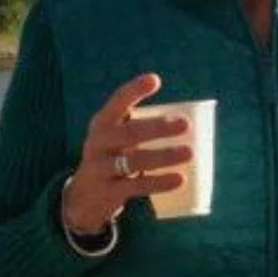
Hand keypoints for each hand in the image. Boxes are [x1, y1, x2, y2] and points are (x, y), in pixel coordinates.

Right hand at [62, 73, 190, 235]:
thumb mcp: (116, 138)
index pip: (117, 102)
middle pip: (130, 132)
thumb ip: (140, 127)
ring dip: (164, 156)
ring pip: (134, 161)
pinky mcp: (108, 192)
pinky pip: (136, 186)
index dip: (134, 90)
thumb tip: (193, 122)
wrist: (84, 196)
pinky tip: (178, 180)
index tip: (155, 80)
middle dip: (158, 127)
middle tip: (186, 124)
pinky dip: (159, 183)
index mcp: (103, 123)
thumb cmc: (113, 158)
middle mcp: (99, 142)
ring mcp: (101, 168)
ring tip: (189, 153)